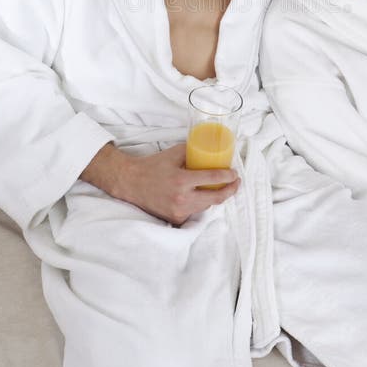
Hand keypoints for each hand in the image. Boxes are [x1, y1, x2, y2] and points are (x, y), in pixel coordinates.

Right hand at [81, 141, 239, 225]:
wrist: (131, 183)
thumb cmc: (152, 166)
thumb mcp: (173, 153)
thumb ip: (192, 150)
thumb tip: (210, 147)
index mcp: (181, 180)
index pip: (212, 178)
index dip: (228, 176)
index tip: (234, 173)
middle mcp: (181, 198)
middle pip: (215, 198)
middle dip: (230, 191)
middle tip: (235, 183)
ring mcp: (178, 211)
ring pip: (206, 206)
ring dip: (216, 197)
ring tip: (222, 187)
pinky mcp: (175, 218)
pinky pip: (194, 211)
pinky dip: (200, 203)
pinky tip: (203, 195)